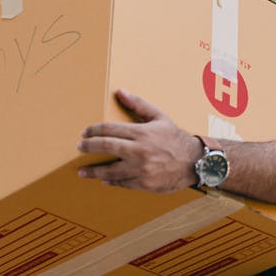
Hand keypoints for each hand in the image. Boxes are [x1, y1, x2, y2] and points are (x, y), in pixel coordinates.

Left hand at [77, 90, 200, 192]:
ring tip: (82, 171)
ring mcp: (141, 169)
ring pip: (111, 170)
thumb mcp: (159, 117)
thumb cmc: (176, 138)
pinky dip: (112, 182)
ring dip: (94, 171)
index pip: (110, 129)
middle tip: (80, 147)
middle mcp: (139, 151)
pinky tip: (104, 180)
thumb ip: (139, 105)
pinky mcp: (145, 183)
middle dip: (89, 146)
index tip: (85, 132)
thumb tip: (120, 92)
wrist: (195, 161)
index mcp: (141, 132)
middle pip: (106, 146)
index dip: (94, 130)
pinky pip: (123, 183)